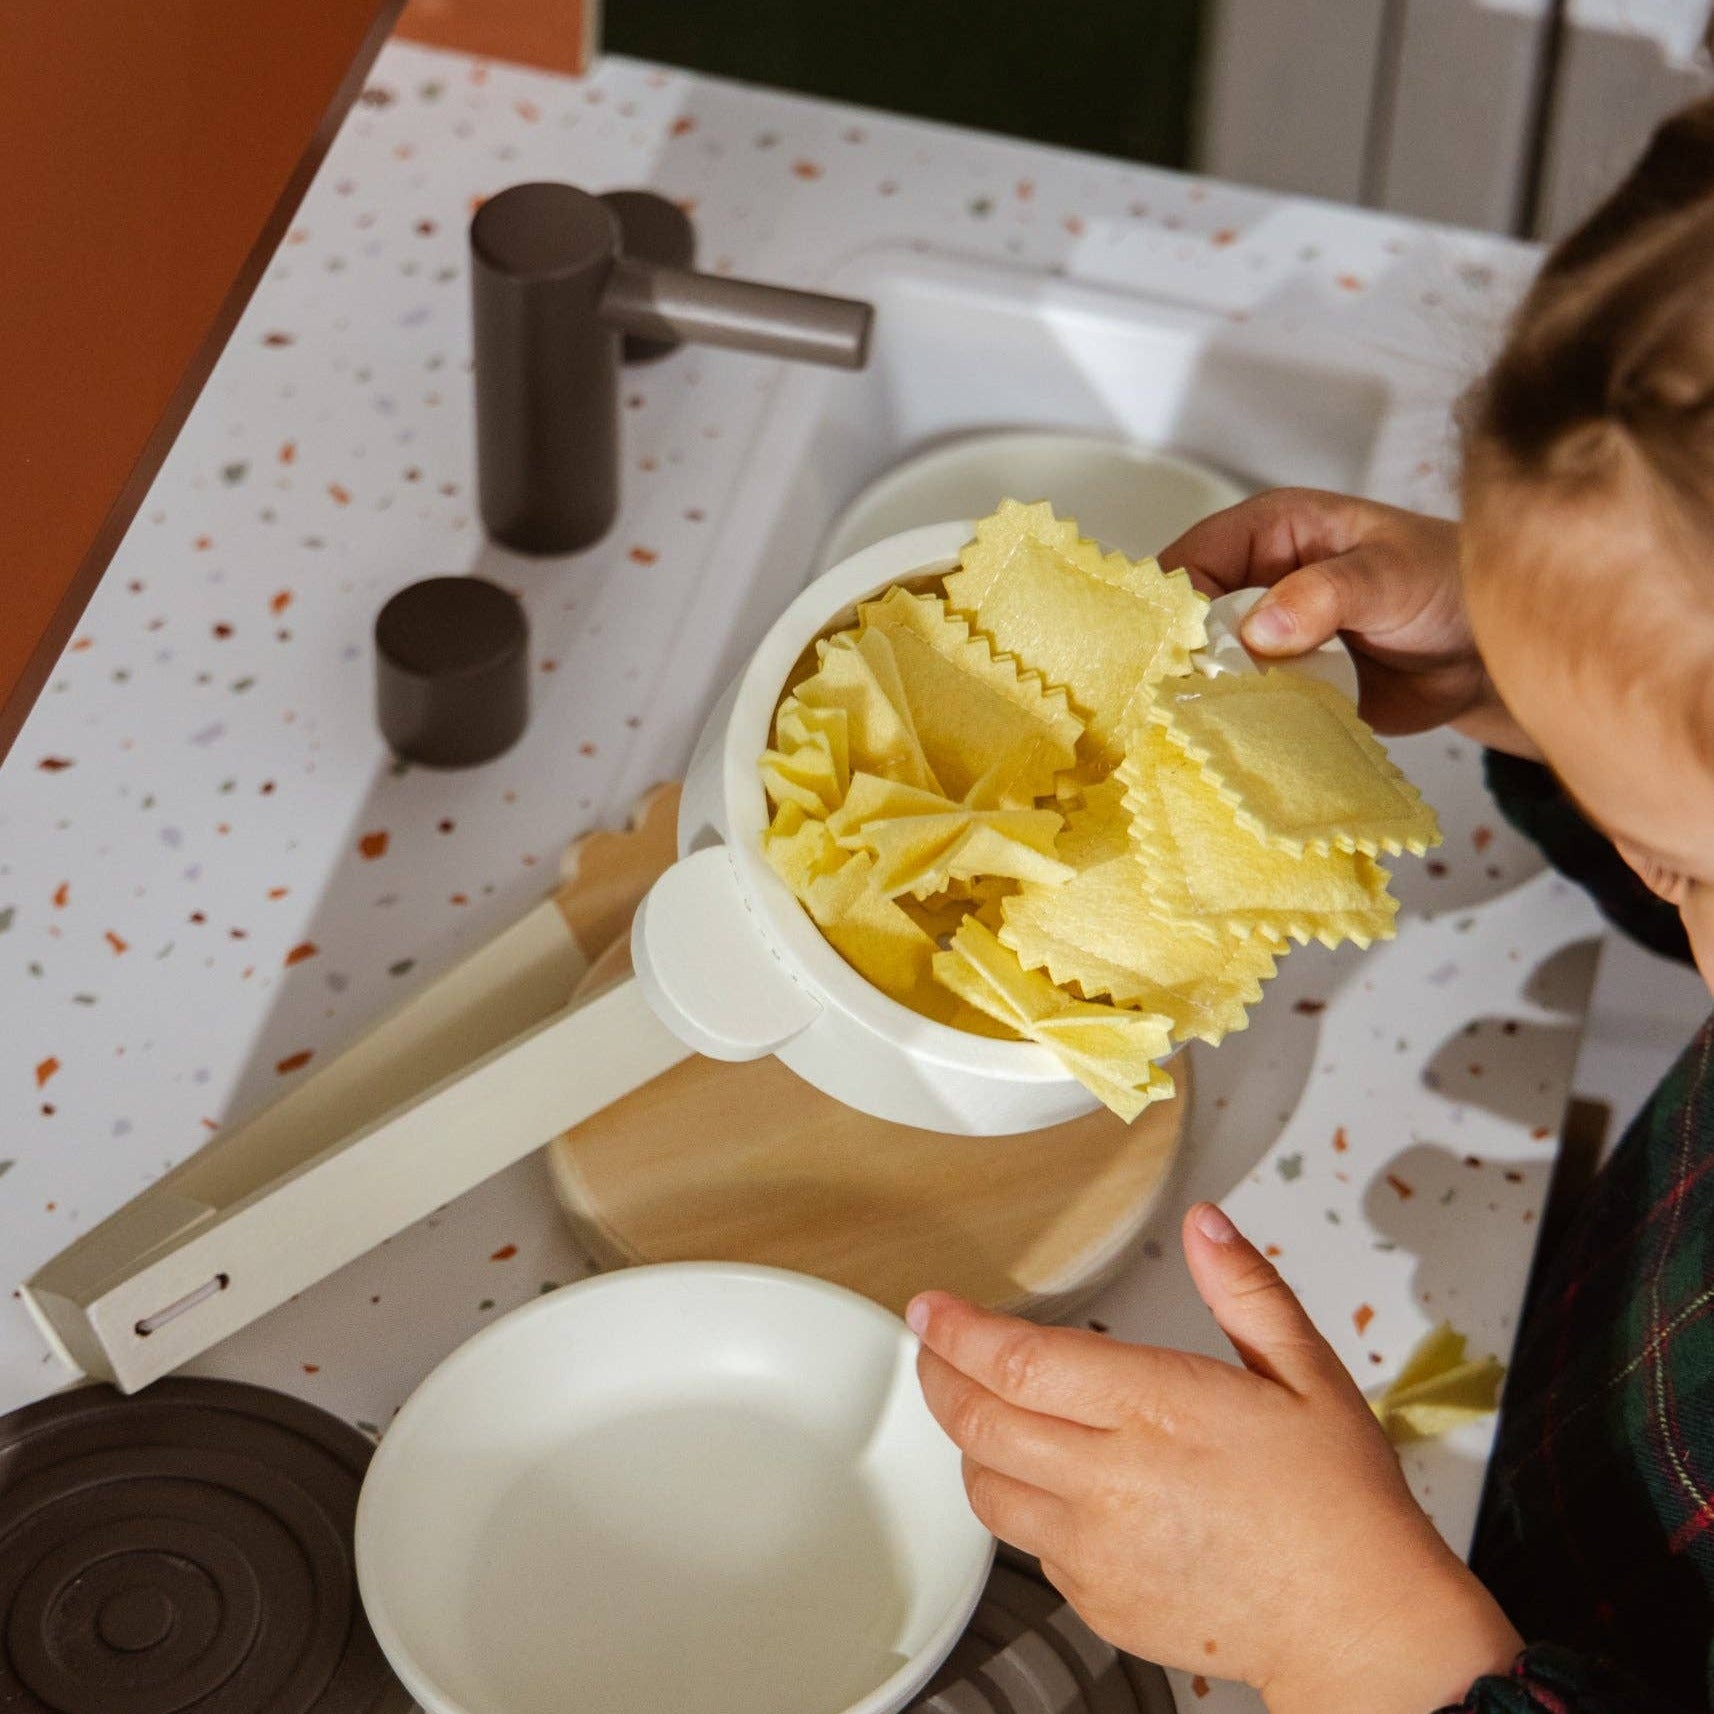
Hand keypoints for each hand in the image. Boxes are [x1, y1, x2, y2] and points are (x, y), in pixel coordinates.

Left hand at [909, 1203, 1520, 1713]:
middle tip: (933, 1347)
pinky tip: (1049, 1481)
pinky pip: (1028, 1547)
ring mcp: (1098, 1551)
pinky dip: (1021, 1506)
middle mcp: (1113, 1481)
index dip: (956, 1330)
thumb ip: (1245, 1290)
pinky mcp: (1099, 1602)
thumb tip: (1205, 1224)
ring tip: (983, 1408)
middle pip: (978, 1423)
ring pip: (987, 1490)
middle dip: (938, 1376)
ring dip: (970, 1442)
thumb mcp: (1307, 1374)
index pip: (1017, 1363)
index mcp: (1157, 1409)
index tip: (930, 1307)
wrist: (1364, 1630)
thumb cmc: (1340, 1506)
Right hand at [1160, 488, 1534, 753]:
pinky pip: (1241, 708)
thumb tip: (1259, 629)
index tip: (1174, 652)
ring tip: (1196, 733)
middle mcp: (1255, 585)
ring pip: (1207, 671)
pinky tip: (1228, 747)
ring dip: (1204, 700)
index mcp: (1269, 534)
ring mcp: (1264, 642)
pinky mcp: (1280, 689)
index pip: (1192, 561)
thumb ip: (1328, 593)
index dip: (1174, 605)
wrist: (1487, 653)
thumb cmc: (1447, 584)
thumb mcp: (1391, 575)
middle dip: (1180, 660)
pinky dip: (1233, 727)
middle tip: (1177, 702)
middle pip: (1187, 623)